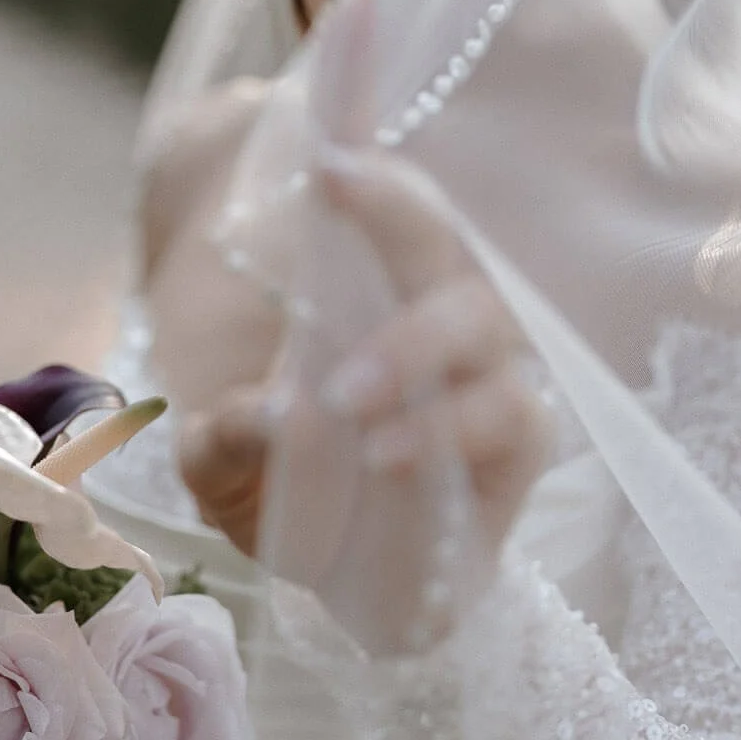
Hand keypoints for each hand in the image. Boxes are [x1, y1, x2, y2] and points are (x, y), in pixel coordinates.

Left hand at [178, 146, 551, 585]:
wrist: (337, 584)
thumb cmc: (281, 496)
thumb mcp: (221, 469)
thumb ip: (224, 440)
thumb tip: (273, 415)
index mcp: (359, 300)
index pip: (377, 212)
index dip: (365, 172)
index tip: (326, 155)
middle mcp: (430, 322)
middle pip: (435, 241)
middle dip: (393, 210)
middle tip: (335, 190)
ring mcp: (484, 377)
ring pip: (480, 320)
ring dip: (411, 346)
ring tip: (344, 398)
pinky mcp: (519, 446)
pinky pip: (511, 414)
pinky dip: (451, 428)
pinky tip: (389, 457)